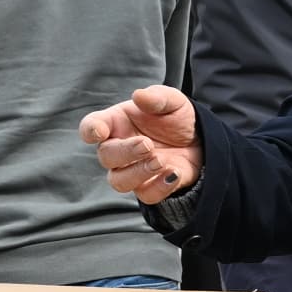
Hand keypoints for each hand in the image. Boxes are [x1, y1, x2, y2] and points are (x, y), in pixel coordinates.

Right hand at [80, 86, 199, 202]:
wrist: (200, 141)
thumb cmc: (177, 118)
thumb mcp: (173, 101)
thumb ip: (157, 97)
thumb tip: (139, 95)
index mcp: (116, 122)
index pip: (91, 127)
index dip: (90, 130)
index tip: (99, 131)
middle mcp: (119, 149)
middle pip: (106, 156)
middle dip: (125, 152)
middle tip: (147, 145)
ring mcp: (132, 171)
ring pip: (119, 181)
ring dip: (138, 173)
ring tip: (160, 161)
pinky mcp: (150, 188)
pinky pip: (146, 195)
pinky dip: (159, 187)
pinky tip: (174, 173)